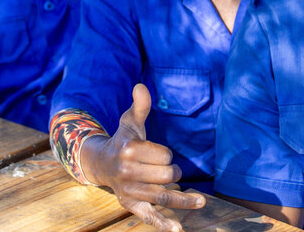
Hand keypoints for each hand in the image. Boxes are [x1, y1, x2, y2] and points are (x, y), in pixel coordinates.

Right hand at [83, 84, 204, 231]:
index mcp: (130, 149)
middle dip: (173, 172)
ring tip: (201, 201)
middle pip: (166, 176)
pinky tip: (178, 230)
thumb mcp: (130, 121)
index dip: (166, 154)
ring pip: (164, 195)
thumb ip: (140, 106)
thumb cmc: (123, 140)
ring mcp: (130, 191)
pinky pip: (149, 216)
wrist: (101, 164)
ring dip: (184, 200)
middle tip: (168, 171)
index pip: (164, 155)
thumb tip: (141, 86)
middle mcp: (128, 172)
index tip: (159, 154)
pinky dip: (163, 224)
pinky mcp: (131, 205)